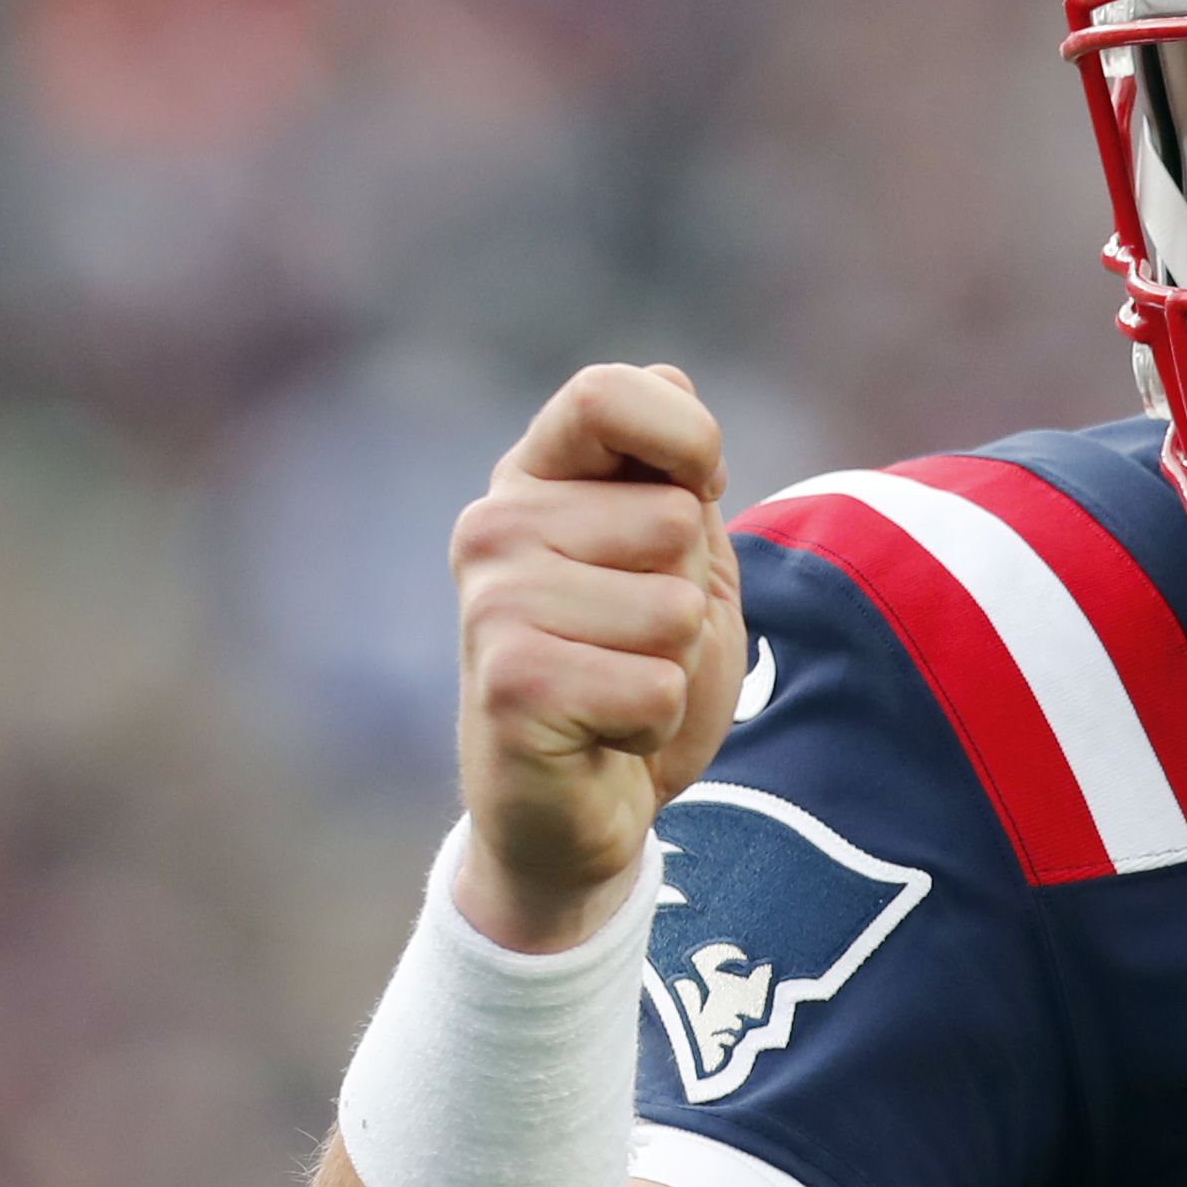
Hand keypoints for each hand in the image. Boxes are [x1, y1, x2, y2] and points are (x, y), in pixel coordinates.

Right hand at [447, 362, 749, 951]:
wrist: (582, 809)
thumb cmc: (631, 670)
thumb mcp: (673, 559)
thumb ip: (672, 472)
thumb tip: (668, 377)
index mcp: (531, 479)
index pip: (609, 393)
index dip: (686, 442)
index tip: (694, 498)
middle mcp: (494, 528)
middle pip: (674, 522)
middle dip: (689, 597)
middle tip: (632, 643)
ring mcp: (492, 605)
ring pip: (673, 611)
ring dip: (672, 666)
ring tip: (614, 687)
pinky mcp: (510, 685)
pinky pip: (656, 686)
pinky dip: (655, 723)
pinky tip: (601, 734)